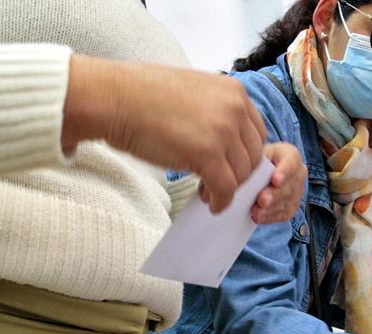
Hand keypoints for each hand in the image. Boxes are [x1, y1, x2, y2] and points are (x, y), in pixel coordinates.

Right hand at [62, 55, 265, 213]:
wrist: (115, 98)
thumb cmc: (143, 95)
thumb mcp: (193, 92)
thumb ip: (215, 111)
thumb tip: (224, 140)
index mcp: (234, 91)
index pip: (256, 132)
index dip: (244, 153)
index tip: (230, 165)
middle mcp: (235, 108)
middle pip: (253, 155)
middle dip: (238, 173)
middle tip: (218, 183)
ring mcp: (223, 131)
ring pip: (241, 174)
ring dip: (227, 189)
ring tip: (208, 193)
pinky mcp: (208, 155)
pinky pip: (225, 188)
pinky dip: (221, 201)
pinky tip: (210, 204)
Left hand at [251, 143, 306, 223]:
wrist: (263, 172)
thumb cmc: (259, 160)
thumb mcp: (257, 152)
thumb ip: (255, 158)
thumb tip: (247, 167)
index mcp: (291, 155)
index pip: (291, 163)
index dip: (284, 172)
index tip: (275, 180)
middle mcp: (299, 174)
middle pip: (289, 186)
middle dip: (274, 195)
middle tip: (262, 200)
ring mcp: (298, 192)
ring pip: (286, 202)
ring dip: (270, 209)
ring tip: (256, 213)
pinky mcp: (292, 206)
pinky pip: (284, 214)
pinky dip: (270, 217)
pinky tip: (258, 218)